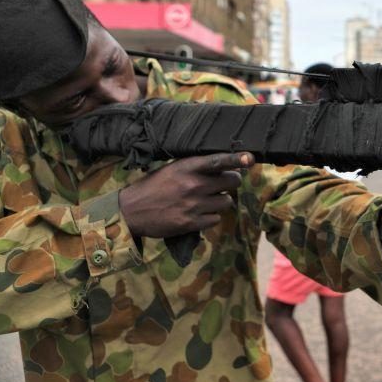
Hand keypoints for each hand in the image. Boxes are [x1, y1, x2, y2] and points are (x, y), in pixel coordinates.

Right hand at [119, 152, 250, 237]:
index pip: (218, 161)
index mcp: (188, 168)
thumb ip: (196, 167)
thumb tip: (223, 167)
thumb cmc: (154, 186)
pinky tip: (198, 213)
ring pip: (227, 202)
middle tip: (221, 184)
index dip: (236, 159)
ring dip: (221, 201)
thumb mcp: (173, 169)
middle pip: (232, 181)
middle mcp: (193, 185)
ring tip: (206, 200)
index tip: (250, 158)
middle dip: (230, 182)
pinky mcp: (191, 223)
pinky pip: (215, 219)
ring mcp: (193, 205)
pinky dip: (210, 217)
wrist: (131, 211)